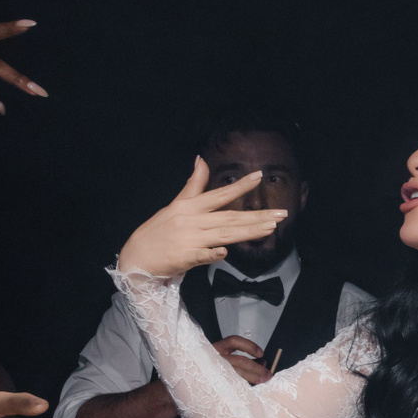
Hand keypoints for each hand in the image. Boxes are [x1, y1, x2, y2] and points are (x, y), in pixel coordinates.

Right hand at [116, 158, 283, 278]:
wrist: (136, 258)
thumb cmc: (158, 232)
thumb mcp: (175, 205)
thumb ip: (193, 185)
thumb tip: (201, 159)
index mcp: (189, 206)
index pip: (219, 194)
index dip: (239, 186)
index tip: (259, 176)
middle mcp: (191, 220)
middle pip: (229, 216)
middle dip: (257, 215)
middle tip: (281, 213)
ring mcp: (189, 239)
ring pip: (224, 234)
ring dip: (248, 231)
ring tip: (270, 227)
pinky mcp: (185, 258)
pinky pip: (203, 256)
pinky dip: (214, 254)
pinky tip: (226, 253)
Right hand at [210, 336, 268, 385]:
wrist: (192, 375)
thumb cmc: (212, 364)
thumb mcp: (223, 355)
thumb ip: (240, 357)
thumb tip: (262, 362)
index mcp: (217, 347)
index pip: (234, 341)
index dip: (250, 346)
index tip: (261, 354)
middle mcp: (215, 357)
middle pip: (240, 361)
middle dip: (257, 367)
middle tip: (268, 373)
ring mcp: (215, 370)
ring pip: (238, 374)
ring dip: (254, 377)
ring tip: (264, 380)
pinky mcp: (215, 380)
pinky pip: (233, 383)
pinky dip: (245, 383)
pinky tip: (252, 385)